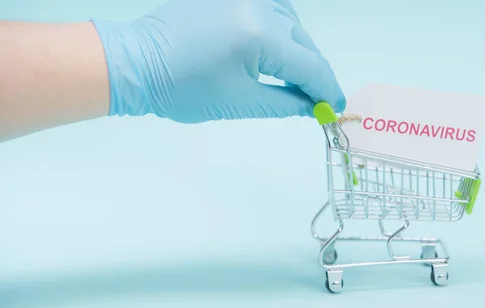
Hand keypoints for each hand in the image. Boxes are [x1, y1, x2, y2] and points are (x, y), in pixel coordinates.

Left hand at [91, 0, 345, 122]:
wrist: (137, 62)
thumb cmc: (182, 89)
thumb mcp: (240, 102)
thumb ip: (286, 103)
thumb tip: (314, 106)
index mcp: (259, 35)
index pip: (308, 65)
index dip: (326, 90)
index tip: (335, 108)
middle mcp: (257, 5)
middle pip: (303, 42)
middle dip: (313, 72)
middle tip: (318, 99)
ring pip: (290, 22)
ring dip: (298, 49)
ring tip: (295, 77)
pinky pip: (271, 7)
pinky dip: (281, 26)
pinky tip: (278, 45)